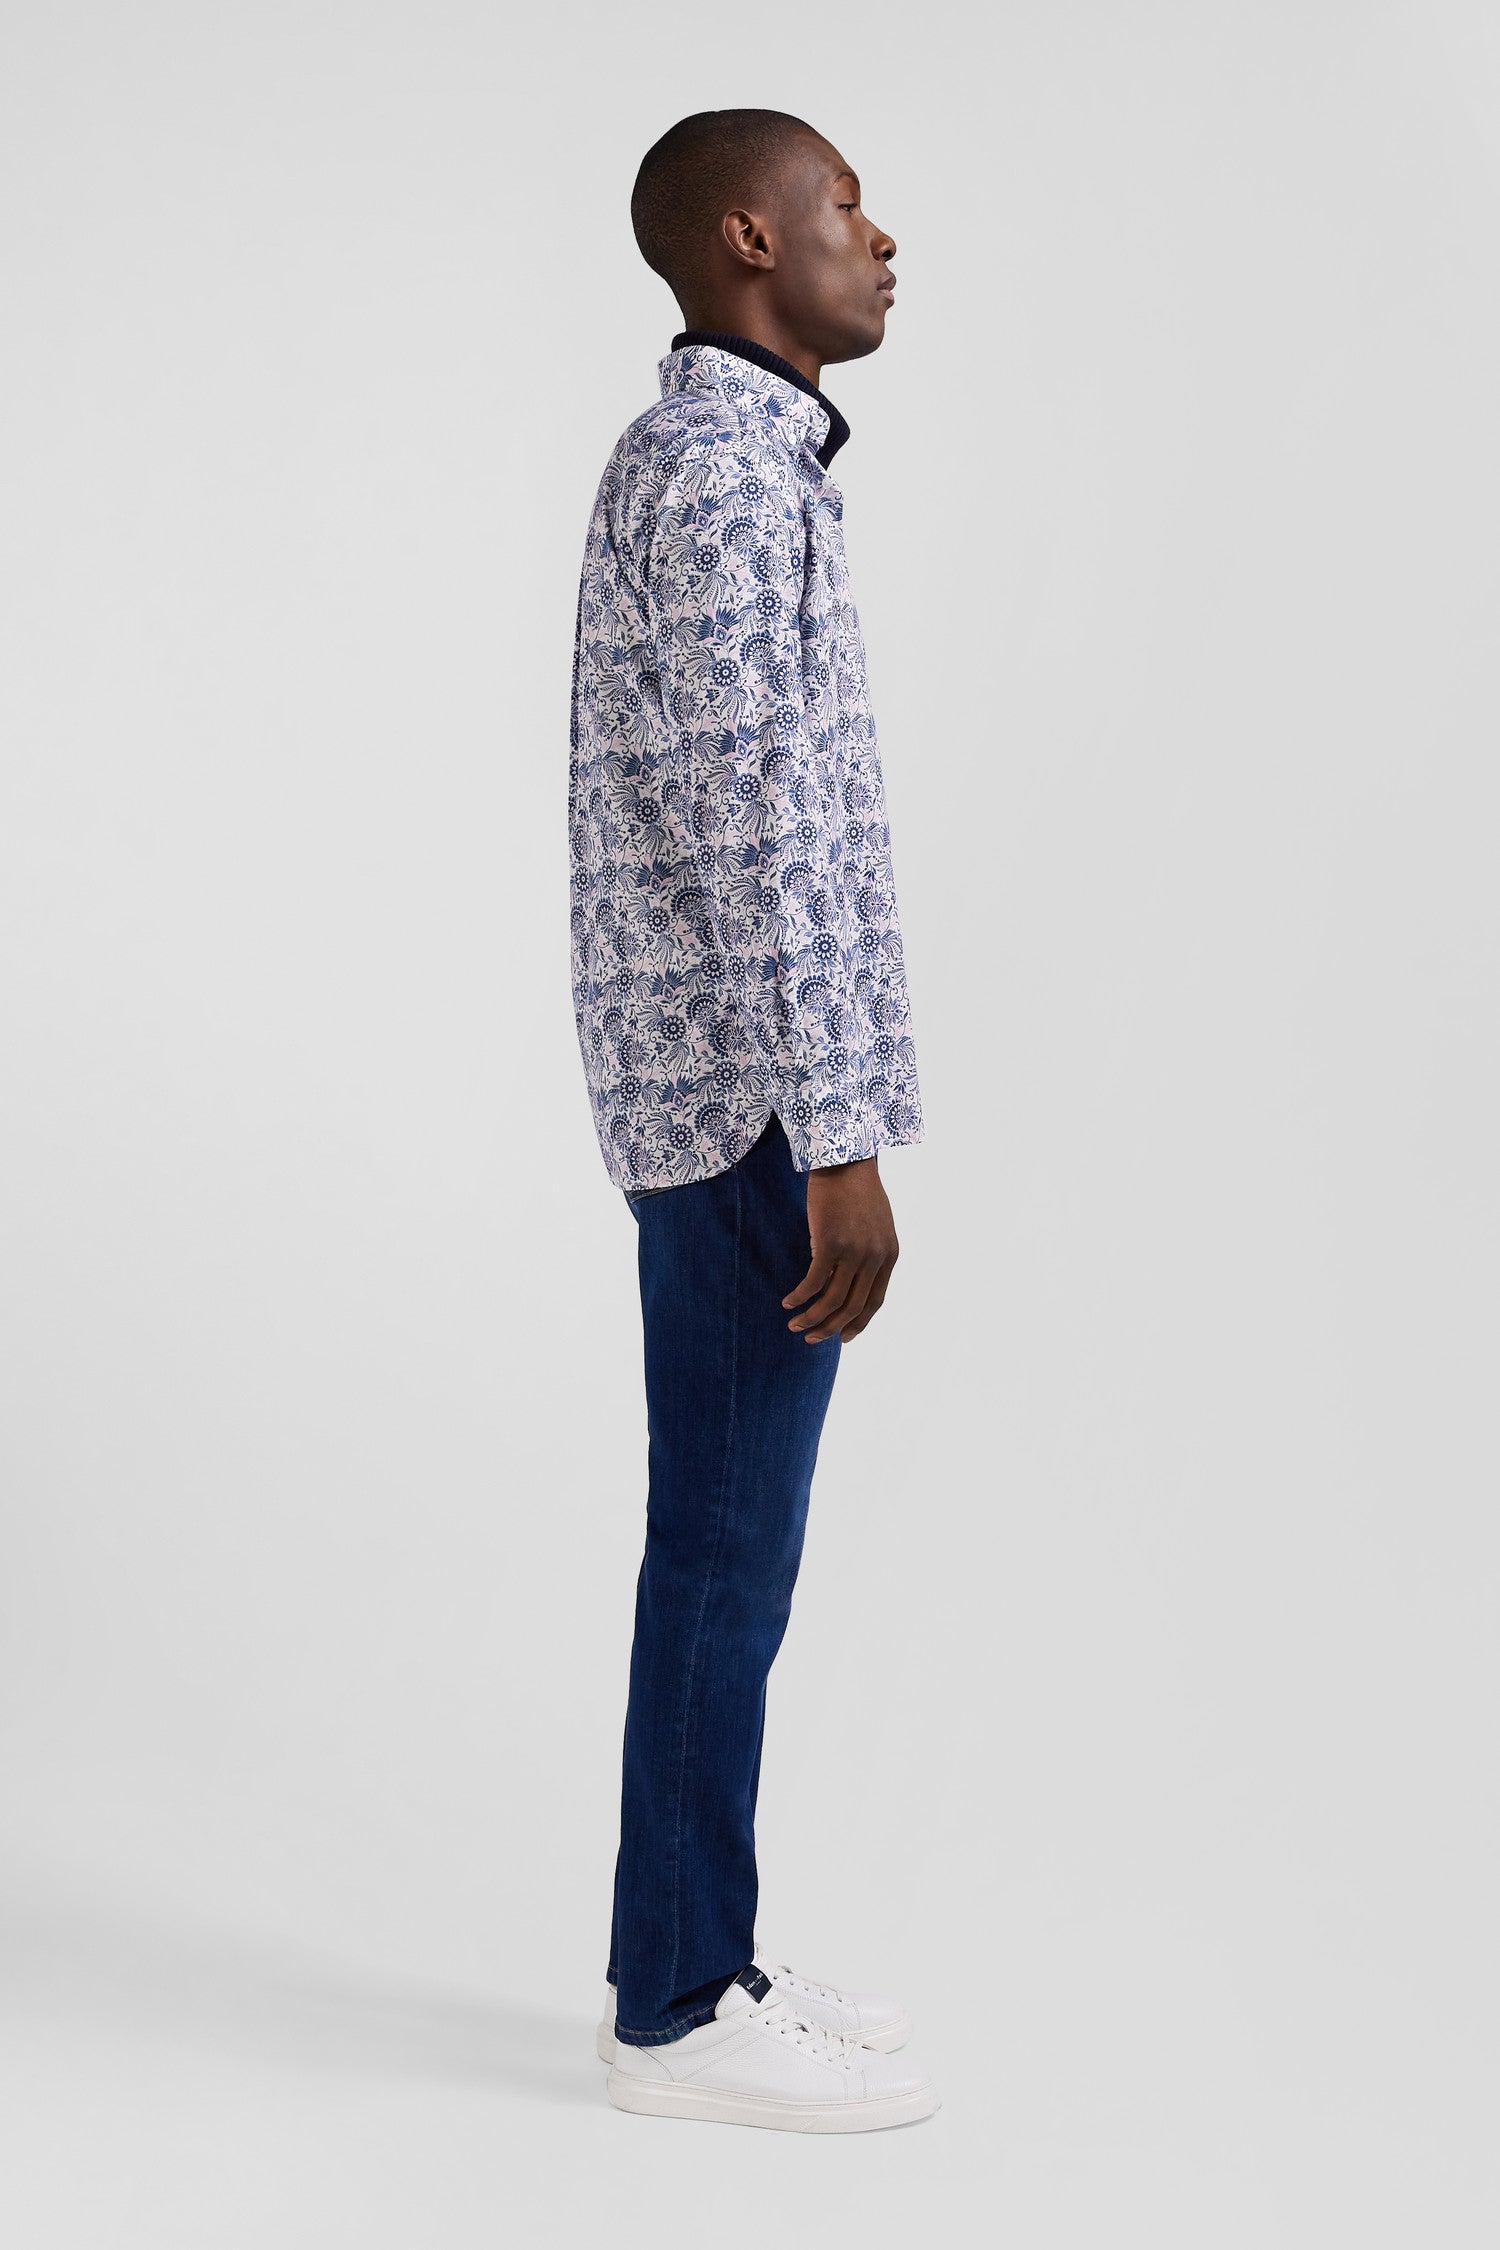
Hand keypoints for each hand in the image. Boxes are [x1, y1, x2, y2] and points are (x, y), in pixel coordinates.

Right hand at [782, 1156, 899, 1344]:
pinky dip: (799, 1297)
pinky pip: (813, 1283)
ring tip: (794, 1324)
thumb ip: (870, 1252)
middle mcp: (875, 1258)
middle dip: (829, 1328)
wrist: (846, 1161)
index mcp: (889, 1256)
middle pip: (851, 1307)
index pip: (874, 1302)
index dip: (858, 1323)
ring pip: (831, 1301)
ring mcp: (854, 1253)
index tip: (842, 1337)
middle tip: (811, 1338)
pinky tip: (788, 1302)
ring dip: (811, 1318)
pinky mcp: (830, 1244)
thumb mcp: (875, 1225)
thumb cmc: (856, 1189)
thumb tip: (849, 1277)